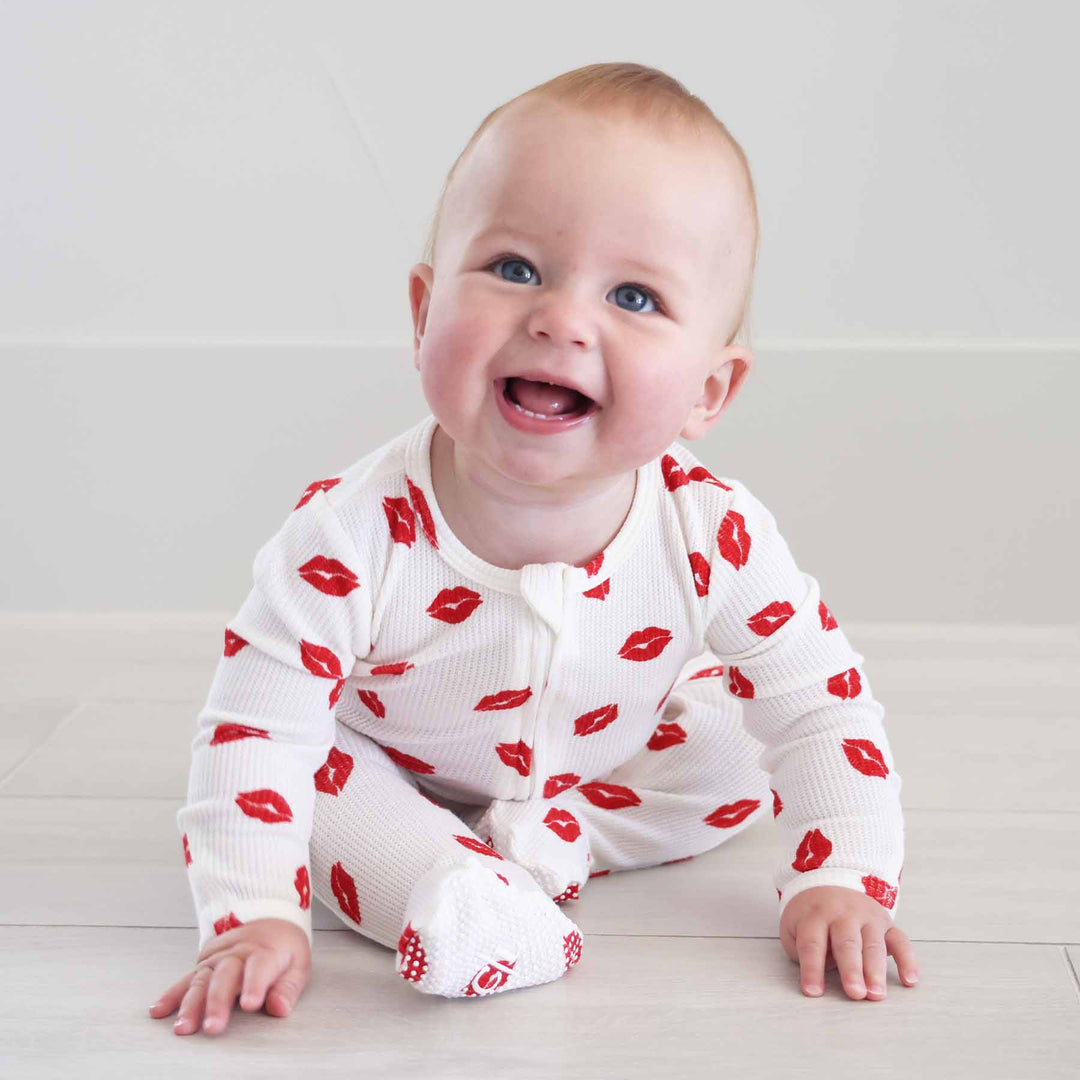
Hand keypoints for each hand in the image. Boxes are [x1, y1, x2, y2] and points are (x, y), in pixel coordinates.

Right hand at [148, 918, 311, 1035]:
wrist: (269, 919)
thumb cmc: (284, 948)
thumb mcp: (298, 964)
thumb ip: (289, 987)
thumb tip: (279, 1008)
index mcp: (265, 951)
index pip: (259, 968)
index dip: (255, 985)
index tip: (251, 1004)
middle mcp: (238, 952)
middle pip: (225, 976)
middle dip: (217, 1002)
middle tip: (212, 1027)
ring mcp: (218, 956)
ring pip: (202, 978)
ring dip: (190, 1004)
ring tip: (183, 1027)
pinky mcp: (204, 961)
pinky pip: (186, 978)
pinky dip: (172, 994)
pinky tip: (159, 1010)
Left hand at [779, 885, 918, 1000]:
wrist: (831, 879)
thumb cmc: (810, 914)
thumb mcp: (794, 926)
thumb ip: (802, 950)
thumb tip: (821, 974)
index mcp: (815, 915)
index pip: (812, 944)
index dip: (812, 969)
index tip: (813, 992)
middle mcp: (843, 914)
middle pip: (847, 944)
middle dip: (851, 970)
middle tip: (855, 993)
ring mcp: (867, 917)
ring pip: (873, 944)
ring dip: (875, 971)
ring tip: (875, 994)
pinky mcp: (887, 924)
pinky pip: (901, 941)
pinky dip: (907, 960)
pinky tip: (909, 980)